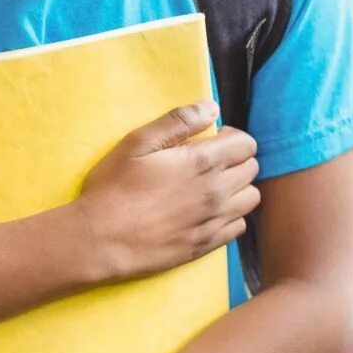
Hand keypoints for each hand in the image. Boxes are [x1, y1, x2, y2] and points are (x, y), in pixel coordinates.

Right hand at [70, 102, 259, 283]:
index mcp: (203, 162)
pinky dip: (231, 215)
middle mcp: (217, 192)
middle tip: (208, 161)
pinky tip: (208, 211)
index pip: (246, 144)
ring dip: (238, 187)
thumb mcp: (138, 142)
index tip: (210, 139)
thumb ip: (178, 121)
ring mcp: (214, 221)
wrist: (100, 240)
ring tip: (212, 186)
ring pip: (251, 198)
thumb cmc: (113, 187)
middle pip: (251, 169)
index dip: (231, 136)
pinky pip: (239, 226)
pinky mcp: (206, 245)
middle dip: (236, 159)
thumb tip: (212, 107)